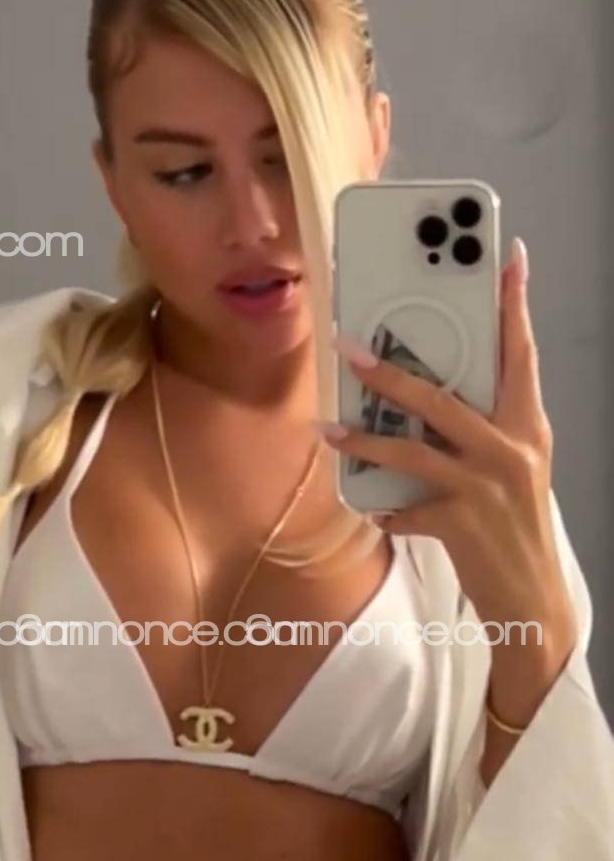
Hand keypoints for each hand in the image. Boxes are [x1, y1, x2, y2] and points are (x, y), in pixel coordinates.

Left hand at [322, 238, 575, 646]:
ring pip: (413, 449)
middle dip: (390, 373)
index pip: (521, 354)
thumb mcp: (515, 470)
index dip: (513, 304)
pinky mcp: (461, 524)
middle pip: (443, 398)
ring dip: (363, 439)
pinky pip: (406, 509)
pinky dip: (386, 510)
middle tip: (350, 349)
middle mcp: (511, 450)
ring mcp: (486, 487)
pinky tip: (375, 511)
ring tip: (329, 429)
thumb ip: (482, 432)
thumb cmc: (515, 528)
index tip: (507, 257)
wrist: (530, 602)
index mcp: (528, 428)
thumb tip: (430, 400)